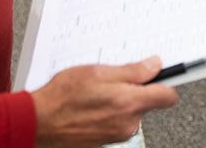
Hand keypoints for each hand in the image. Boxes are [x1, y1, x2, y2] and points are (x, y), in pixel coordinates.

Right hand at [31, 56, 177, 146]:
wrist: (39, 122)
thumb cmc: (62, 96)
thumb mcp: (98, 72)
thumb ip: (131, 71)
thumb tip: (154, 66)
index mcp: (128, 103)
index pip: (167, 96)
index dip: (166, 82)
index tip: (165, 73)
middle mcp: (127, 123)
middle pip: (148, 102)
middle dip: (136, 88)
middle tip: (115, 77)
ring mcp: (117, 134)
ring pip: (131, 111)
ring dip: (120, 99)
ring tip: (97, 91)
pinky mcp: (106, 140)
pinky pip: (117, 121)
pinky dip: (110, 111)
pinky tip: (92, 103)